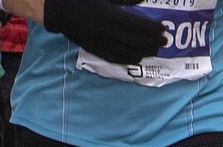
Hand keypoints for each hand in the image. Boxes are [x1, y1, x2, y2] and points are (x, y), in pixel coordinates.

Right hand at [43, 0, 162, 65]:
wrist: (58, 10)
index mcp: (111, 16)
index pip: (137, 25)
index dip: (152, 29)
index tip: (163, 28)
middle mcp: (108, 32)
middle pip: (135, 41)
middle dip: (152, 42)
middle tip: (164, 42)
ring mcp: (101, 43)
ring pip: (126, 52)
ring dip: (143, 52)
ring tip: (154, 51)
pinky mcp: (94, 49)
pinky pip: (113, 58)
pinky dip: (127, 59)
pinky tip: (136, 59)